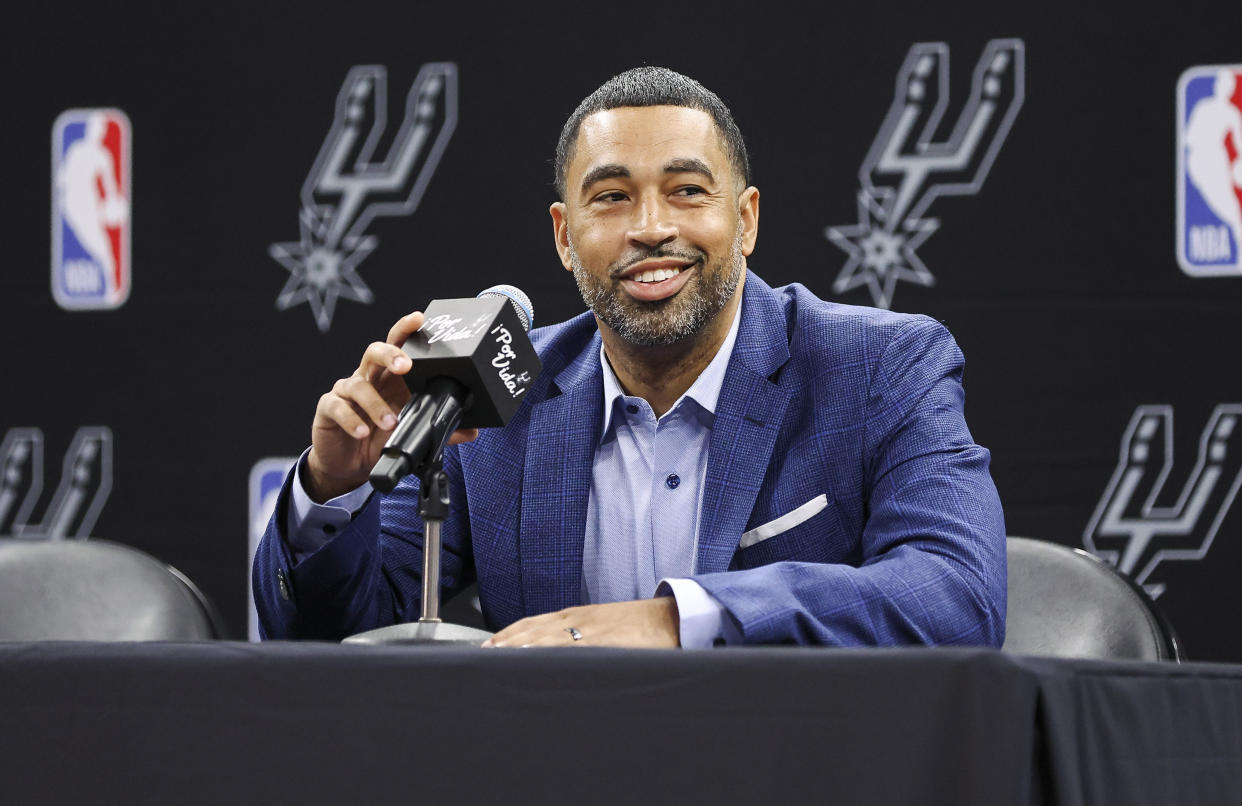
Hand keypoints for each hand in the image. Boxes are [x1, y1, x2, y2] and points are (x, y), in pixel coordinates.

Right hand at [306, 311, 477, 501]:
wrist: (349, 465)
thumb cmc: (381, 439)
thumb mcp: (412, 433)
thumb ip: (439, 429)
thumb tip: (471, 429)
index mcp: (390, 378)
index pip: (398, 346)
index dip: (406, 330)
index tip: (420, 319)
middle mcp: (368, 378)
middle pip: (374, 352)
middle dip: (390, 354)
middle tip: (404, 366)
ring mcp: (346, 391)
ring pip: (356, 383)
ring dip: (374, 403)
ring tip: (390, 423)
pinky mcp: (329, 409)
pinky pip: (336, 406)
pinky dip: (351, 419)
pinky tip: (362, 431)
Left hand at [482, 598, 680, 647]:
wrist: (675, 619)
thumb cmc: (642, 626)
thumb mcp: (605, 628)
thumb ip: (582, 639)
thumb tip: (562, 656)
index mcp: (577, 615)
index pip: (532, 623)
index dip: (507, 634)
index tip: (487, 647)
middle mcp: (578, 619)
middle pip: (531, 629)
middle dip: (504, 643)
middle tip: (480, 658)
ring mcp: (590, 629)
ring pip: (544, 638)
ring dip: (517, 648)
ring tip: (494, 660)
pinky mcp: (603, 641)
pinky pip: (569, 646)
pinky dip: (547, 651)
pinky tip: (531, 659)